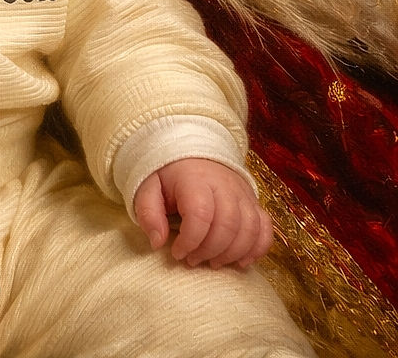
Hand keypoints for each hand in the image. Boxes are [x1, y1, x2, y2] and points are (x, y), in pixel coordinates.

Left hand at [134, 157, 272, 269]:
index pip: (200, 214)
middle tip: (193, 260)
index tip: (177, 253)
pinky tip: (241, 262)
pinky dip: (258, 249)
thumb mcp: (148, 186)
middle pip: (228, 225)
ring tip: (213, 262)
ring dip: (233, 254)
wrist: (192, 151)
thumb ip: (149, 212)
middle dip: (210, 251)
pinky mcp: (253, 201)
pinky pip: (265, 228)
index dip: (190, 241)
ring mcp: (242, 193)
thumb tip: (157, 242)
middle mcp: (224, 185)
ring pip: (250, 229)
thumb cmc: (167, 173)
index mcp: (195, 179)